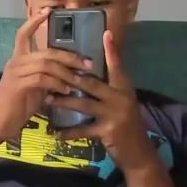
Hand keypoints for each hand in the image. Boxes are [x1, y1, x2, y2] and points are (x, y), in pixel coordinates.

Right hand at [0, 7, 93, 143]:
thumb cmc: (17, 107)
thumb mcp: (35, 88)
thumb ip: (47, 77)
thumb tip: (69, 74)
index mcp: (18, 60)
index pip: (23, 34)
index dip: (34, 21)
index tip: (48, 11)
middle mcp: (16, 62)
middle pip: (46, 51)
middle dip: (70, 56)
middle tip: (88, 63)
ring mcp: (15, 72)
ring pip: (46, 64)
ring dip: (66, 72)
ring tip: (80, 80)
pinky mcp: (17, 85)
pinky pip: (42, 78)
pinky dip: (57, 84)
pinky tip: (66, 91)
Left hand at [51, 32, 153, 170]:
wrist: (138, 153)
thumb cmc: (126, 124)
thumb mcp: (123, 102)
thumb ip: (111, 87)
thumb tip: (92, 72)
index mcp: (124, 88)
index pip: (116, 65)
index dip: (111, 50)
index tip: (105, 33)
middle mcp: (121, 97)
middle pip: (92, 83)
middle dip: (70, 78)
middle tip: (51, 71)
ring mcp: (115, 114)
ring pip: (84, 104)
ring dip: (64, 102)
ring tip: (47, 99)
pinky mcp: (108, 131)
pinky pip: (83, 130)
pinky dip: (68, 132)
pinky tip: (55, 133)